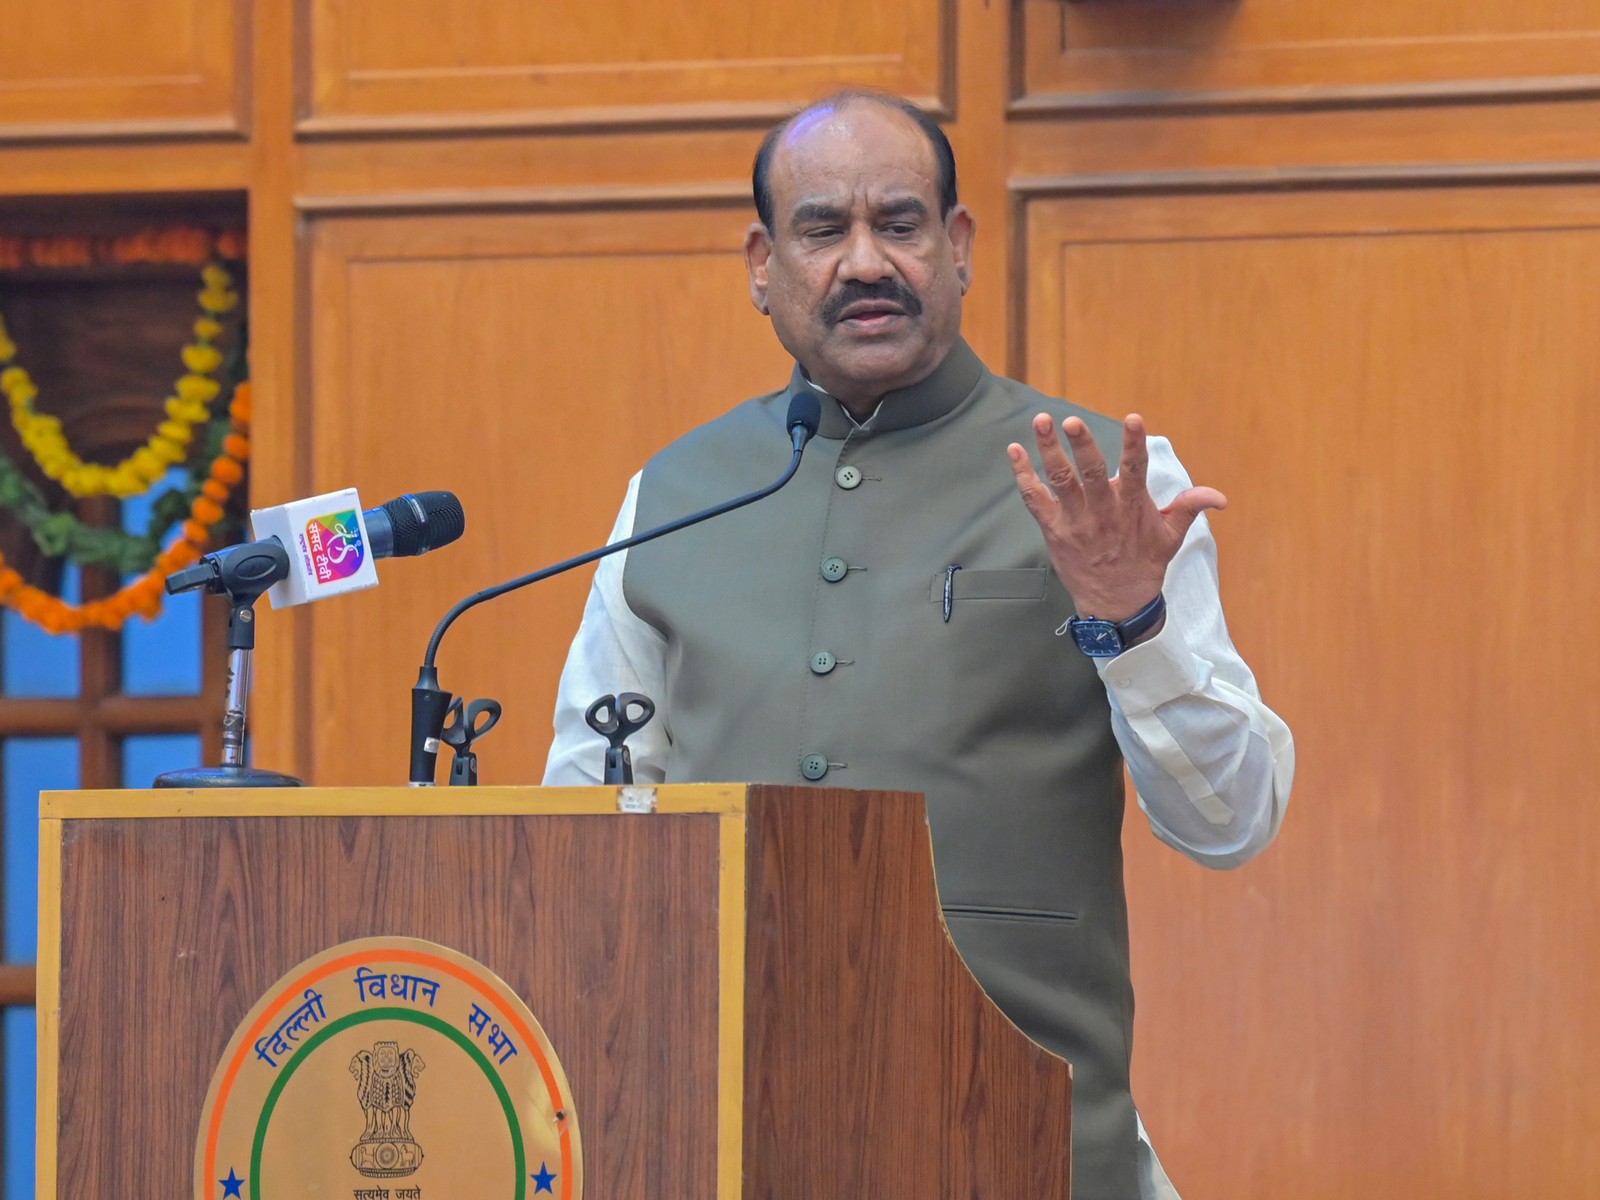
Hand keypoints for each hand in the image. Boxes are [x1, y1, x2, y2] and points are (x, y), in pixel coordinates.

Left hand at [1006, 413, 1225, 620]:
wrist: (1116, 605)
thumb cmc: (1143, 564)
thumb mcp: (1171, 538)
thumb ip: (1188, 509)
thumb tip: (1219, 497)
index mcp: (1132, 507)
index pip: (1135, 470)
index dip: (1134, 444)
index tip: (1133, 418)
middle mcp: (1103, 512)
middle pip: (1091, 473)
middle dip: (1082, 445)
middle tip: (1071, 421)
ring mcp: (1076, 522)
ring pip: (1061, 481)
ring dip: (1049, 450)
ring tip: (1041, 421)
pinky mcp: (1054, 531)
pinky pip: (1035, 500)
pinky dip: (1023, 475)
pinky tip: (1015, 451)